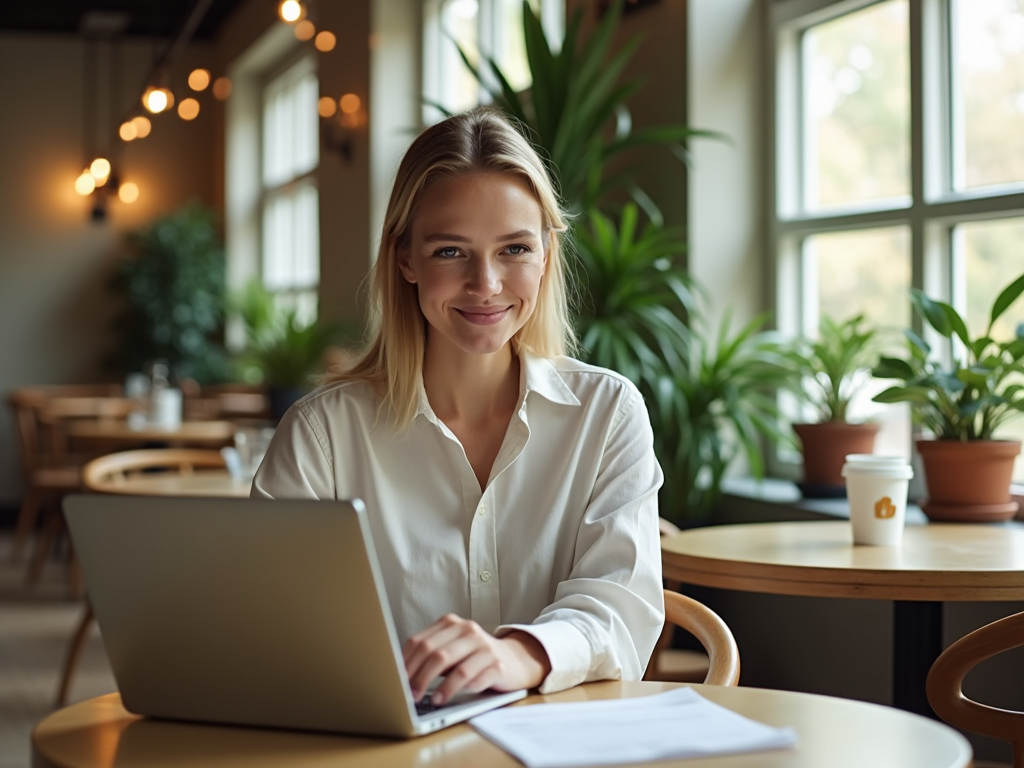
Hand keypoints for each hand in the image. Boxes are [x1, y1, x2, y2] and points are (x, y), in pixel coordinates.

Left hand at [403, 614, 550, 704]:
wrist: (514, 660)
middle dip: (419, 676)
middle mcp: (468, 630)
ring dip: (440, 687)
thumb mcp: (451, 650)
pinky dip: (460, 690)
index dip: (406, 663)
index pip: (420, 641)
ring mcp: (484, 645)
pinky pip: (475, 677)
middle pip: (436, 653)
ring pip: (456, 666)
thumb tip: (401, 674)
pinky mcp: (498, 663)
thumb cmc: (474, 657)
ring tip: (431, 700)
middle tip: (410, 695)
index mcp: (451, 623)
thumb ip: (430, 655)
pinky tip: (450, 698)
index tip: (395, 680)